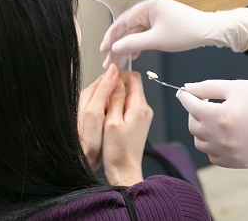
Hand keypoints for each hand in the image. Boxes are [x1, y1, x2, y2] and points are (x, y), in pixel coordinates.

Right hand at [77, 64, 152, 184]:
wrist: (124, 171)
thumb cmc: (117, 151)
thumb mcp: (111, 122)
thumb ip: (115, 98)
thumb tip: (116, 77)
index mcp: (139, 106)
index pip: (133, 77)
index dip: (119, 76)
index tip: (106, 83)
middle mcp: (144, 109)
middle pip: (131, 86)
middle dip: (116, 89)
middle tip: (102, 101)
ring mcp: (142, 116)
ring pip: (128, 97)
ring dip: (115, 100)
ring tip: (105, 113)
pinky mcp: (138, 123)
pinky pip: (128, 107)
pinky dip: (117, 109)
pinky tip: (109, 120)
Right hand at [100, 0, 247, 67]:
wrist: (208, 31)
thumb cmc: (186, 32)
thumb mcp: (156, 40)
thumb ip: (133, 43)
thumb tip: (115, 47)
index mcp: (146, 6)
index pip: (121, 22)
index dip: (110, 38)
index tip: (103, 51)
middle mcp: (149, 8)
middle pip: (127, 28)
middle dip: (117, 46)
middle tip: (109, 62)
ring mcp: (155, 15)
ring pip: (135, 33)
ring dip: (127, 47)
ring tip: (119, 63)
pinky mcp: (161, 22)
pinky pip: (144, 33)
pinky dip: (138, 44)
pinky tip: (133, 56)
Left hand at [175, 79, 247, 168]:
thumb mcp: (235, 86)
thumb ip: (207, 88)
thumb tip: (186, 89)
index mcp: (222, 116)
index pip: (191, 107)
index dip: (185, 97)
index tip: (183, 92)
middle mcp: (224, 139)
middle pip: (194, 126)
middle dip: (195, 112)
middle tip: (206, 102)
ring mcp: (232, 154)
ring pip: (202, 143)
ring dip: (202, 129)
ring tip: (216, 118)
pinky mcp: (240, 162)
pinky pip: (215, 157)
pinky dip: (213, 145)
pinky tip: (224, 133)